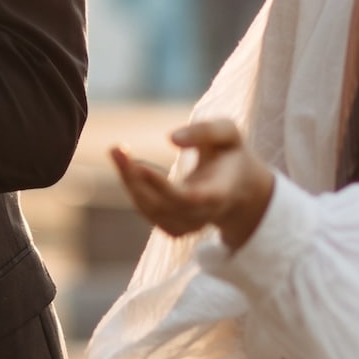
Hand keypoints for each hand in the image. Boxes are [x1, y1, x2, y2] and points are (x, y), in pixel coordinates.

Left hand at [108, 118, 275, 248]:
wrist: (241, 190)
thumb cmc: (231, 156)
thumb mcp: (229, 134)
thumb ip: (206, 131)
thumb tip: (170, 138)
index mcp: (220, 194)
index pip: (189, 199)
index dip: (162, 187)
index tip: (139, 166)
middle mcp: (204, 215)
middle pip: (163, 206)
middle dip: (136, 179)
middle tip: (117, 150)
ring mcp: (188, 226)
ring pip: (152, 210)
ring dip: (130, 182)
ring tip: (118, 152)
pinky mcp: (175, 228)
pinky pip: (148, 212)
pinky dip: (134, 190)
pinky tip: (128, 167)